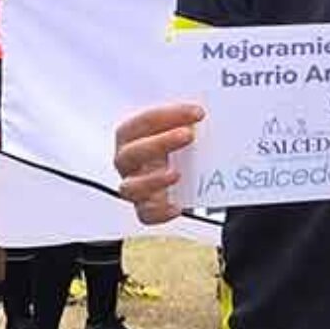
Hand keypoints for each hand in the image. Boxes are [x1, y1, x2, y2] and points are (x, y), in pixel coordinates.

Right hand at [115, 103, 205, 224]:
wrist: (181, 171)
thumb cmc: (173, 145)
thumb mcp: (177, 127)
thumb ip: (185, 120)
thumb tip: (202, 114)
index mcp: (130, 137)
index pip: (140, 124)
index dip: (167, 115)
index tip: (196, 113)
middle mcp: (127, 162)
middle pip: (131, 154)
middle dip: (159, 142)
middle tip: (188, 135)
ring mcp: (134, 186)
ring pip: (130, 188)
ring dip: (153, 181)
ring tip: (177, 174)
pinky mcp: (146, 208)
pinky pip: (146, 215)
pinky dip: (161, 212)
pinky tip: (177, 205)